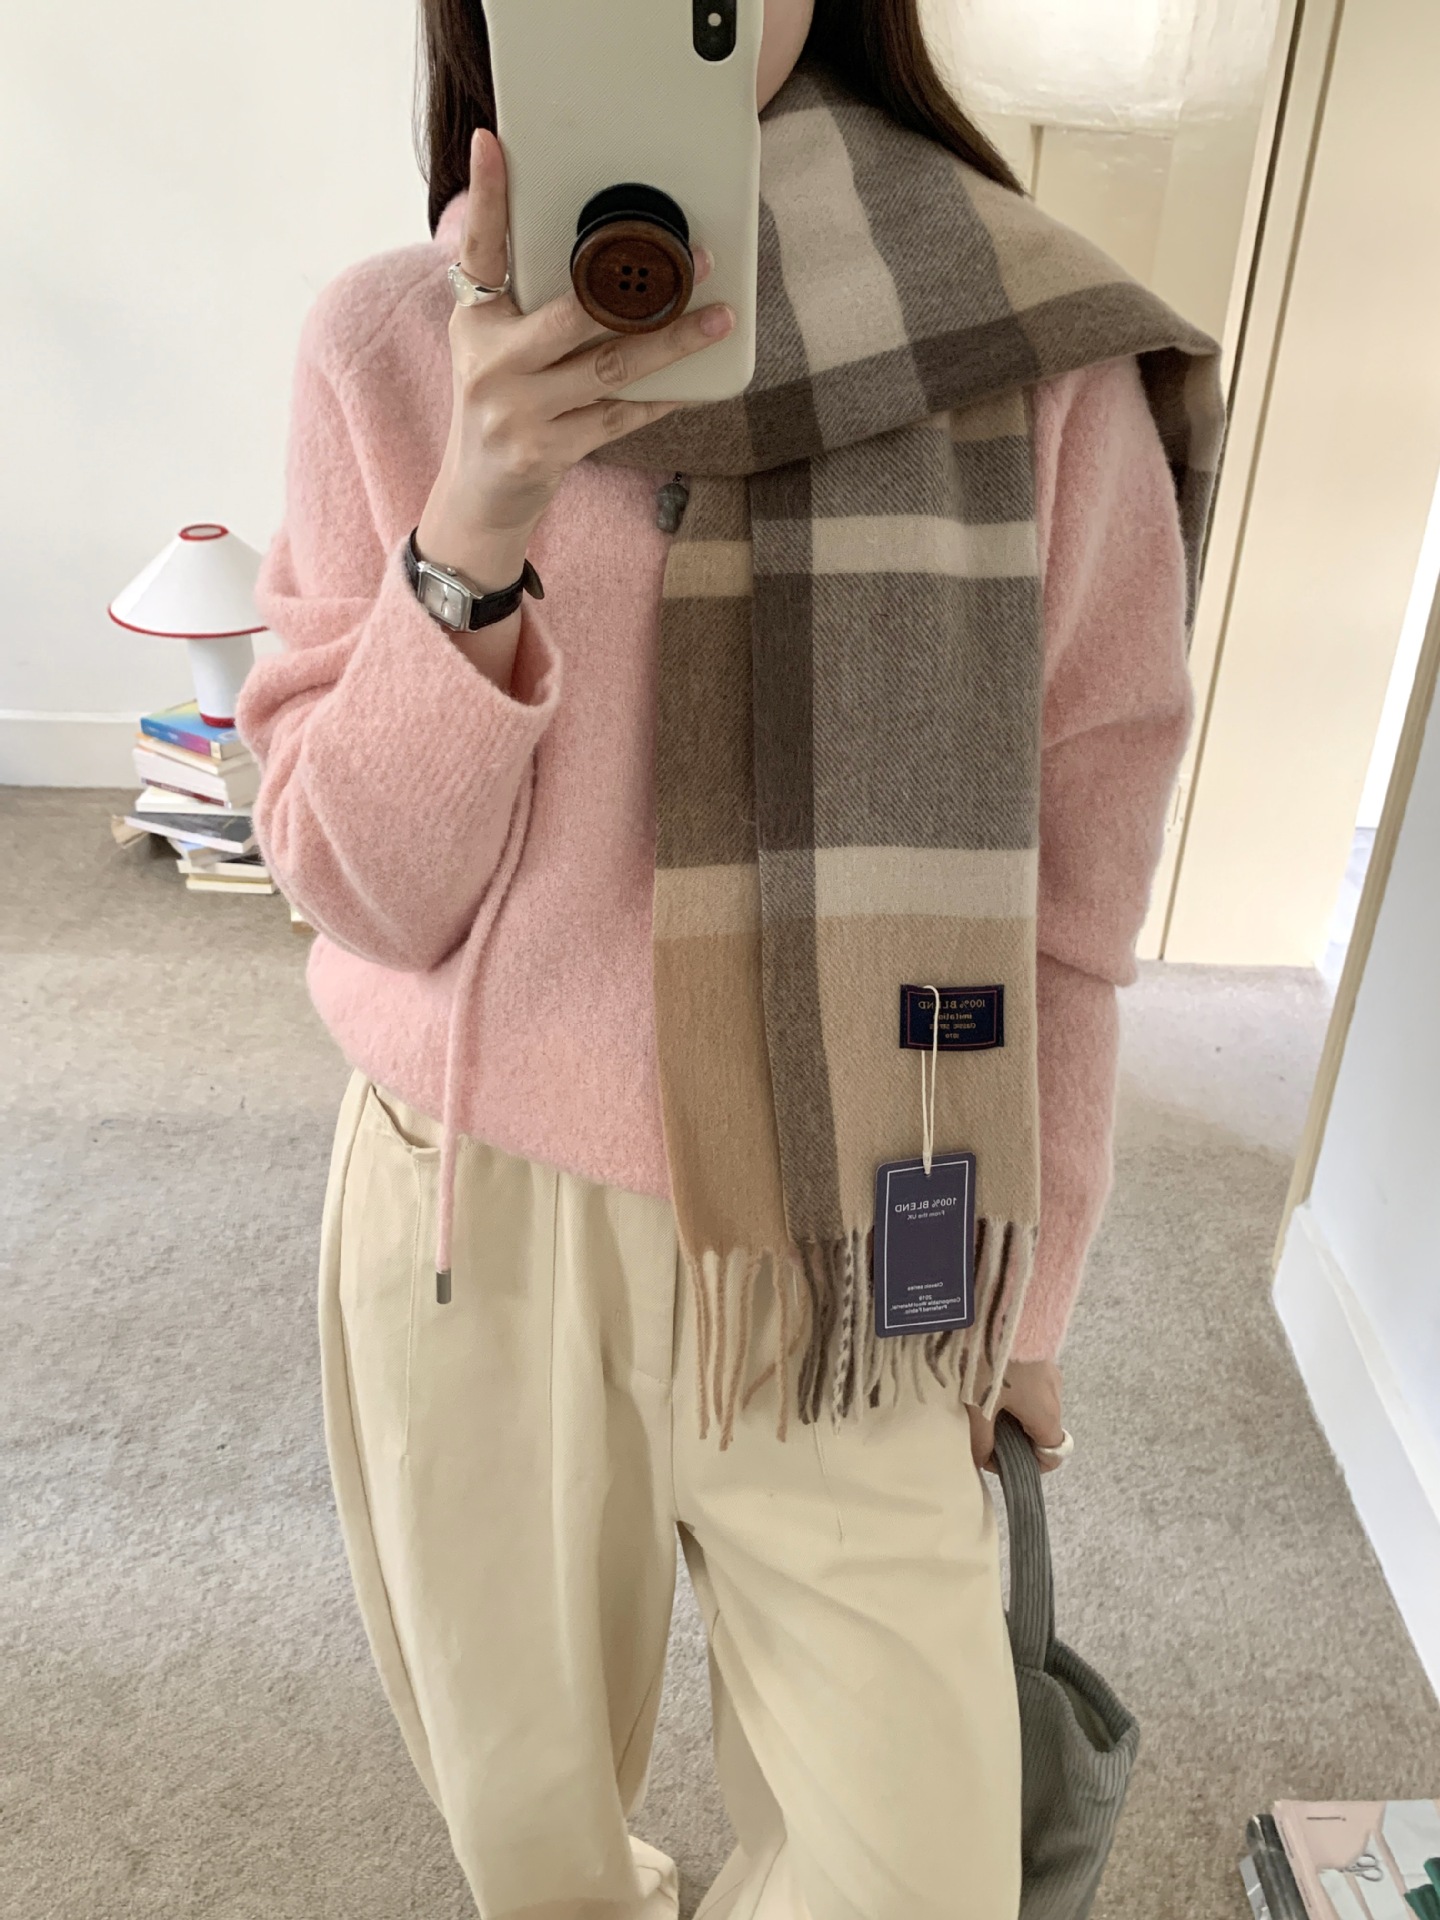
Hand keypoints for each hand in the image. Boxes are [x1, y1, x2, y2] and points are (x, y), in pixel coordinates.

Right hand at [417, 128, 731, 679]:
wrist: (480, 497)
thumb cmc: (501, 405)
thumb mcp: (494, 347)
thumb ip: (528, 302)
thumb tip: (605, 253)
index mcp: (473, 322)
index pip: (481, 249)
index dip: (485, 196)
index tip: (493, 144)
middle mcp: (488, 363)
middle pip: (573, 312)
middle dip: (638, 282)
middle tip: (695, 255)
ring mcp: (517, 412)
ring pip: (610, 366)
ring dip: (672, 341)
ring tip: (719, 318)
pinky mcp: (547, 452)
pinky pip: (620, 416)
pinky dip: (663, 396)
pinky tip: (699, 380)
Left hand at [966, 1360, 1065, 1473]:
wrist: (999, 1307)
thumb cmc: (990, 1362)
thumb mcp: (977, 1406)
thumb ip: (981, 1441)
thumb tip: (984, 1461)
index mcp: (1046, 1413)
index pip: (1052, 1454)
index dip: (1027, 1465)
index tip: (998, 1458)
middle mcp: (1055, 1393)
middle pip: (1040, 1430)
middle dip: (1013, 1437)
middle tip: (981, 1428)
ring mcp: (1049, 1370)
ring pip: (1034, 1405)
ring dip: (1011, 1411)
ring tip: (978, 1400)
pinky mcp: (1038, 1352)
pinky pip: (1030, 1383)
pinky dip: (1012, 1390)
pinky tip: (985, 1378)